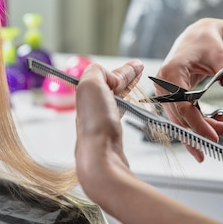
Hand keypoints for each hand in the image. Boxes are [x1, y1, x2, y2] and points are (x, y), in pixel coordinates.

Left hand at [74, 60, 143, 200]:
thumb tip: (109, 74)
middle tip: (138, 70)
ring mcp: (101, 124)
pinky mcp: (112, 137)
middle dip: (124, 78)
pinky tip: (130, 107)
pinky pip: (119, 116)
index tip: (136, 65)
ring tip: (136, 83)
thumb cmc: (95, 125)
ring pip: (114, 101)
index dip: (120, 70)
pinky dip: (127, 108)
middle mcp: (91, 109)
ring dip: (126, 91)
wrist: (101, 158)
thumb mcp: (90, 84)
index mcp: (85, 95)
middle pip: (109, 87)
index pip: (103, 76)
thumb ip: (96, 71)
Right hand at [157, 19, 222, 160]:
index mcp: (170, 74)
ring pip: (187, 122)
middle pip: (185, 118)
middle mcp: (163, 88)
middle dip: (211, 128)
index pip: (182, 107)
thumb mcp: (221, 56)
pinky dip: (207, 123)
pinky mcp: (172, 102)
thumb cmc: (207, 46)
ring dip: (211, 127)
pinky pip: (188, 118)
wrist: (198, 40)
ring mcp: (166, 97)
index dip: (198, 125)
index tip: (215, 139)